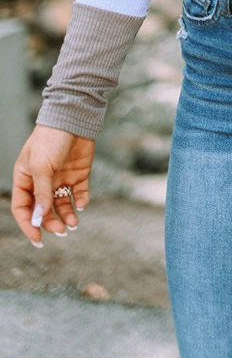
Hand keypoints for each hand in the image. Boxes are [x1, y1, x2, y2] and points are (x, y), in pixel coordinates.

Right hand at [11, 125, 94, 246]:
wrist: (74, 119)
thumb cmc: (51, 139)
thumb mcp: (42, 166)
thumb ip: (42, 192)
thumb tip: (39, 217)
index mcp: (25, 179)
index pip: (23, 208)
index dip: (28, 224)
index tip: (38, 239)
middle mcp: (43, 181)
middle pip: (44, 210)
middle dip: (51, 222)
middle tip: (62, 231)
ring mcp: (61, 179)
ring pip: (62, 205)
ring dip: (66, 216)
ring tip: (73, 223)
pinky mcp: (79, 175)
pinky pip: (78, 194)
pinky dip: (80, 202)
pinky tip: (82, 205)